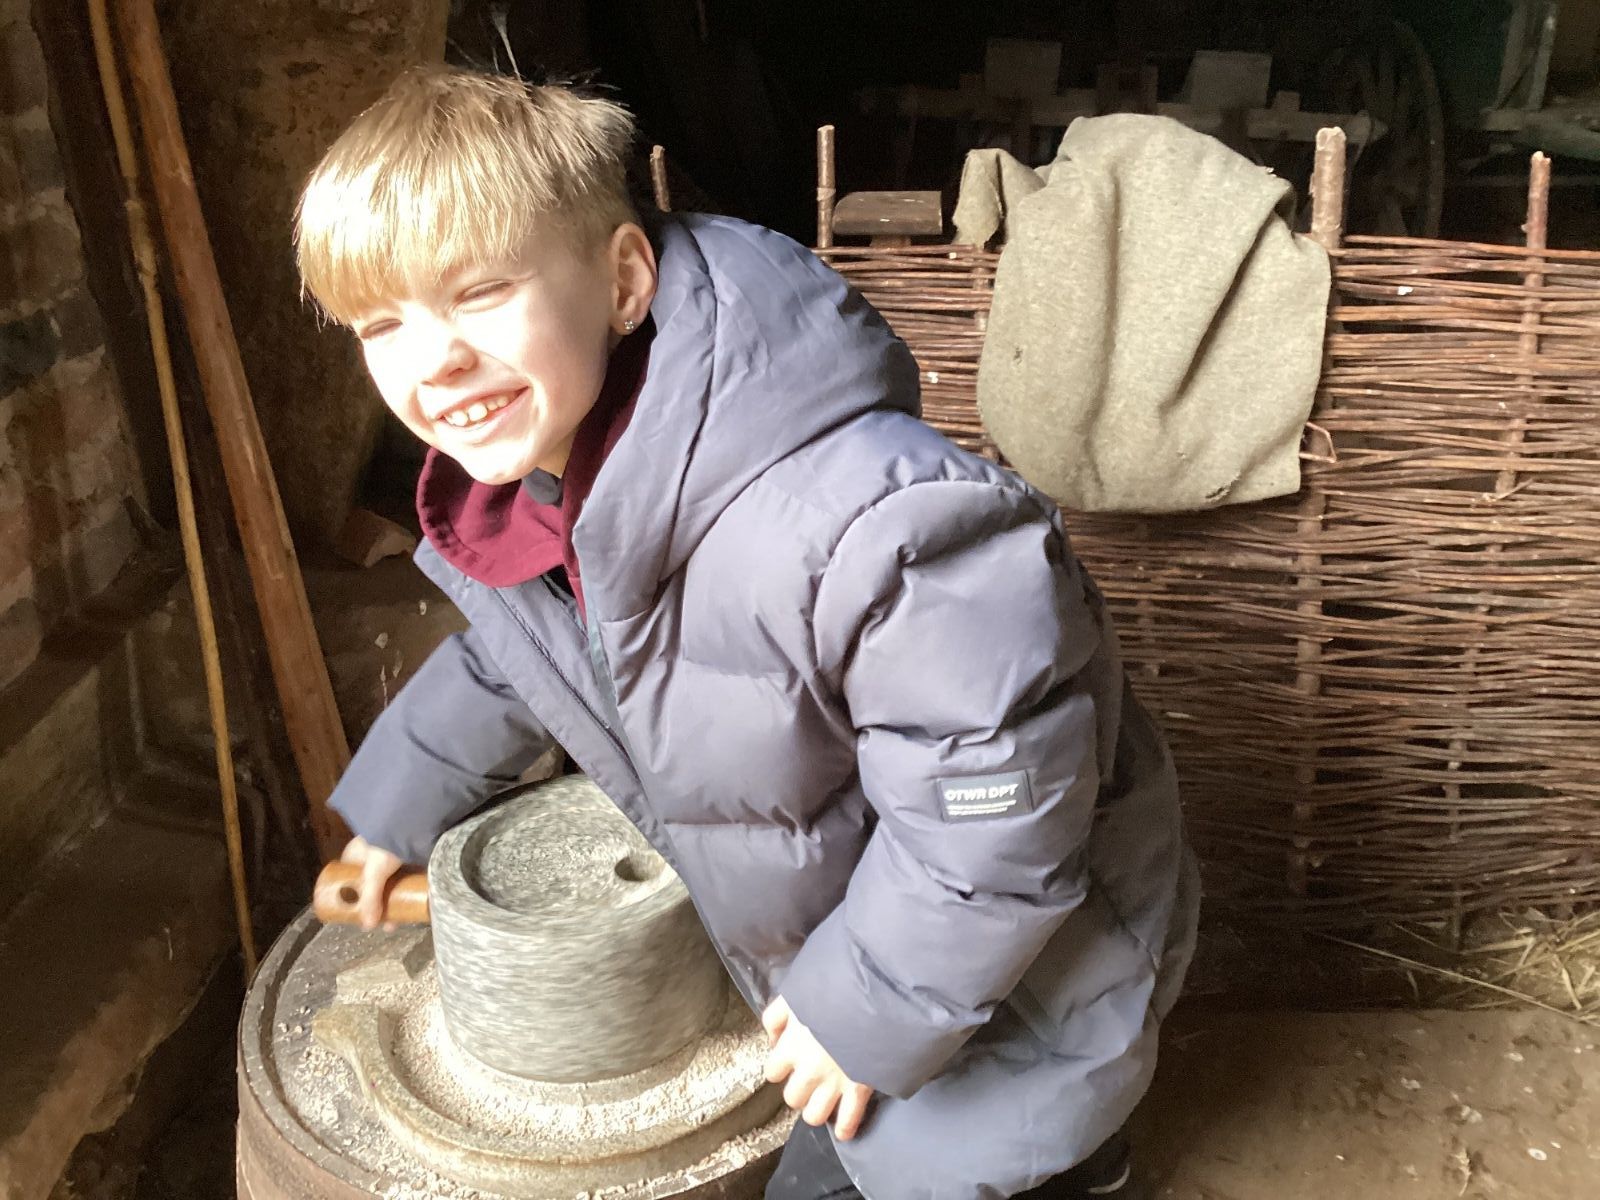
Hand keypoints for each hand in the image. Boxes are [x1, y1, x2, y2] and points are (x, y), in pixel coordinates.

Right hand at [339, 836, 404, 930]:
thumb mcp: (373, 874)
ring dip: (394, 898)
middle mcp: (372, 854)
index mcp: (355, 855)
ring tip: (400, 917)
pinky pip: (407, 875)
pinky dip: (408, 888)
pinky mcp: (411, 854)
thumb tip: (368, 926)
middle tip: (386, 921)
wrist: (411, 823)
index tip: (361, 914)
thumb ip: (370, 899)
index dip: (354, 898)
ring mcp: (392, 854)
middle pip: (372, 885)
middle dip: (378, 904)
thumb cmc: (384, 845)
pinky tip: (413, 902)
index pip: (350, 880)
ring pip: (390, 882)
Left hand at [762, 995, 873, 1139]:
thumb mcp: (795, 995)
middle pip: (792, 1098)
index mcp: (790, 1047)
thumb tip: (773, 1040)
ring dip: (817, 1109)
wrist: (872, 999)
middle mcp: (808, 1072)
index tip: (791, 1059)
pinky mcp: (859, 1090)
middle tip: (809, 1078)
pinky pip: (849, 1120)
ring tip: (823, 1099)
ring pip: (814, 1116)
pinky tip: (843, 1131)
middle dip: (799, 1089)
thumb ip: (776, 1016)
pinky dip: (845, 1129)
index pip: (773, 1072)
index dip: (781, 1066)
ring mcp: (834, 1084)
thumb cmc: (833, 992)